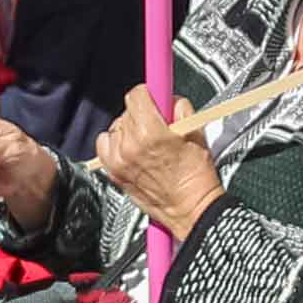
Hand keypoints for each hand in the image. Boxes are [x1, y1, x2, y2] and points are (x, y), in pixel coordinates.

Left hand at [96, 90, 221, 231]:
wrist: (191, 209)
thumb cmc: (196, 178)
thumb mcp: (196, 133)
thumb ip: (180, 109)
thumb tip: (169, 98)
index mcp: (151, 132)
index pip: (136, 94)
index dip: (149, 93)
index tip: (155, 97)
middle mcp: (130, 145)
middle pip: (127, 111)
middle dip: (143, 113)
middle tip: (158, 124)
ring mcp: (119, 160)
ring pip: (116, 128)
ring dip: (130, 130)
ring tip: (147, 141)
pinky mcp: (114, 172)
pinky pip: (105, 145)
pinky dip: (116, 144)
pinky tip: (132, 150)